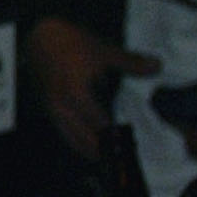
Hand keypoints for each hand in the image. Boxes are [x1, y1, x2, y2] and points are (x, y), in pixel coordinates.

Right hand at [25, 18, 154, 164]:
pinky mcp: (46, 107)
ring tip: (103, 158)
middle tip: (119, 160)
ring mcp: (51, 108)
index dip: (116, 138)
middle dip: (101, 150)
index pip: (100, 125)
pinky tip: (85, 143)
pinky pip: (62, 130)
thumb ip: (130, 63)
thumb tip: (157, 66)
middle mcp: (61, 107)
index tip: (129, 147)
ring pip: (69, 137)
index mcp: (76, 96)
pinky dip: (75, 139)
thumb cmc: (71, 42)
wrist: (39, 36)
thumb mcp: (104, 51)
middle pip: (83, 138)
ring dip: (86, 148)